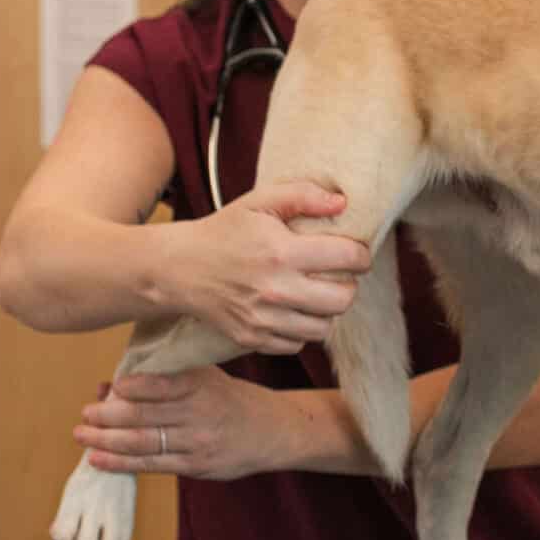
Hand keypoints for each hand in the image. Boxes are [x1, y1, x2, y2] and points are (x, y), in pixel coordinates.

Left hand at [76, 368, 297, 480]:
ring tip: (82, 435)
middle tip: (85, 413)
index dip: (133, 387)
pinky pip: (151, 465)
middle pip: (144, 416)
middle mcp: (200, 413)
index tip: (111, 387)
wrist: (274, 431)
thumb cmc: (231, 399)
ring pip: (142, 442)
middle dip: (107, 415)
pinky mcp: (196, 466)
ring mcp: (197, 442)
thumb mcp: (208, 378)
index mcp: (203, 385)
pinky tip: (98, 458)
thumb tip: (111, 386)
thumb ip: (166, 379)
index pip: (162, 385)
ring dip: (105, 440)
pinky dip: (120, 462)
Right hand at [174, 179, 371, 355]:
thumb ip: (303, 195)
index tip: (356, 253)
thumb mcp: (259, 202)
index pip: (348, 258)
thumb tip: (342, 203)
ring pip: (324, 328)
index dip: (361, 255)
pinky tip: (294, 310)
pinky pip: (297, 344)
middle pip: (343, 300)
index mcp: (281, 252)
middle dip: (349, 285)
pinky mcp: (251, 339)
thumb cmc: (225, 231)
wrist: (178, 268)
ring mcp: (262, 319)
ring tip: (317, 293)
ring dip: (326, 311)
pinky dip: (301, 330)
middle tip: (339, 276)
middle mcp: (274, 290)